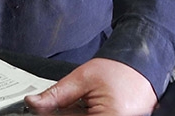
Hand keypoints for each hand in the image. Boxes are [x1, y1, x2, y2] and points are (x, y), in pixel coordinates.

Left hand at [25, 58, 156, 115]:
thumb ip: (56, 94)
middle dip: (69, 113)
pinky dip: (87, 114)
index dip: (52, 114)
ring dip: (77, 114)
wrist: (142, 63)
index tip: (43, 108)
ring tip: (85, 102)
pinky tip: (88, 107)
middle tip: (73, 101)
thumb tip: (32, 103)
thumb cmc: (119, 69)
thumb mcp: (82, 78)